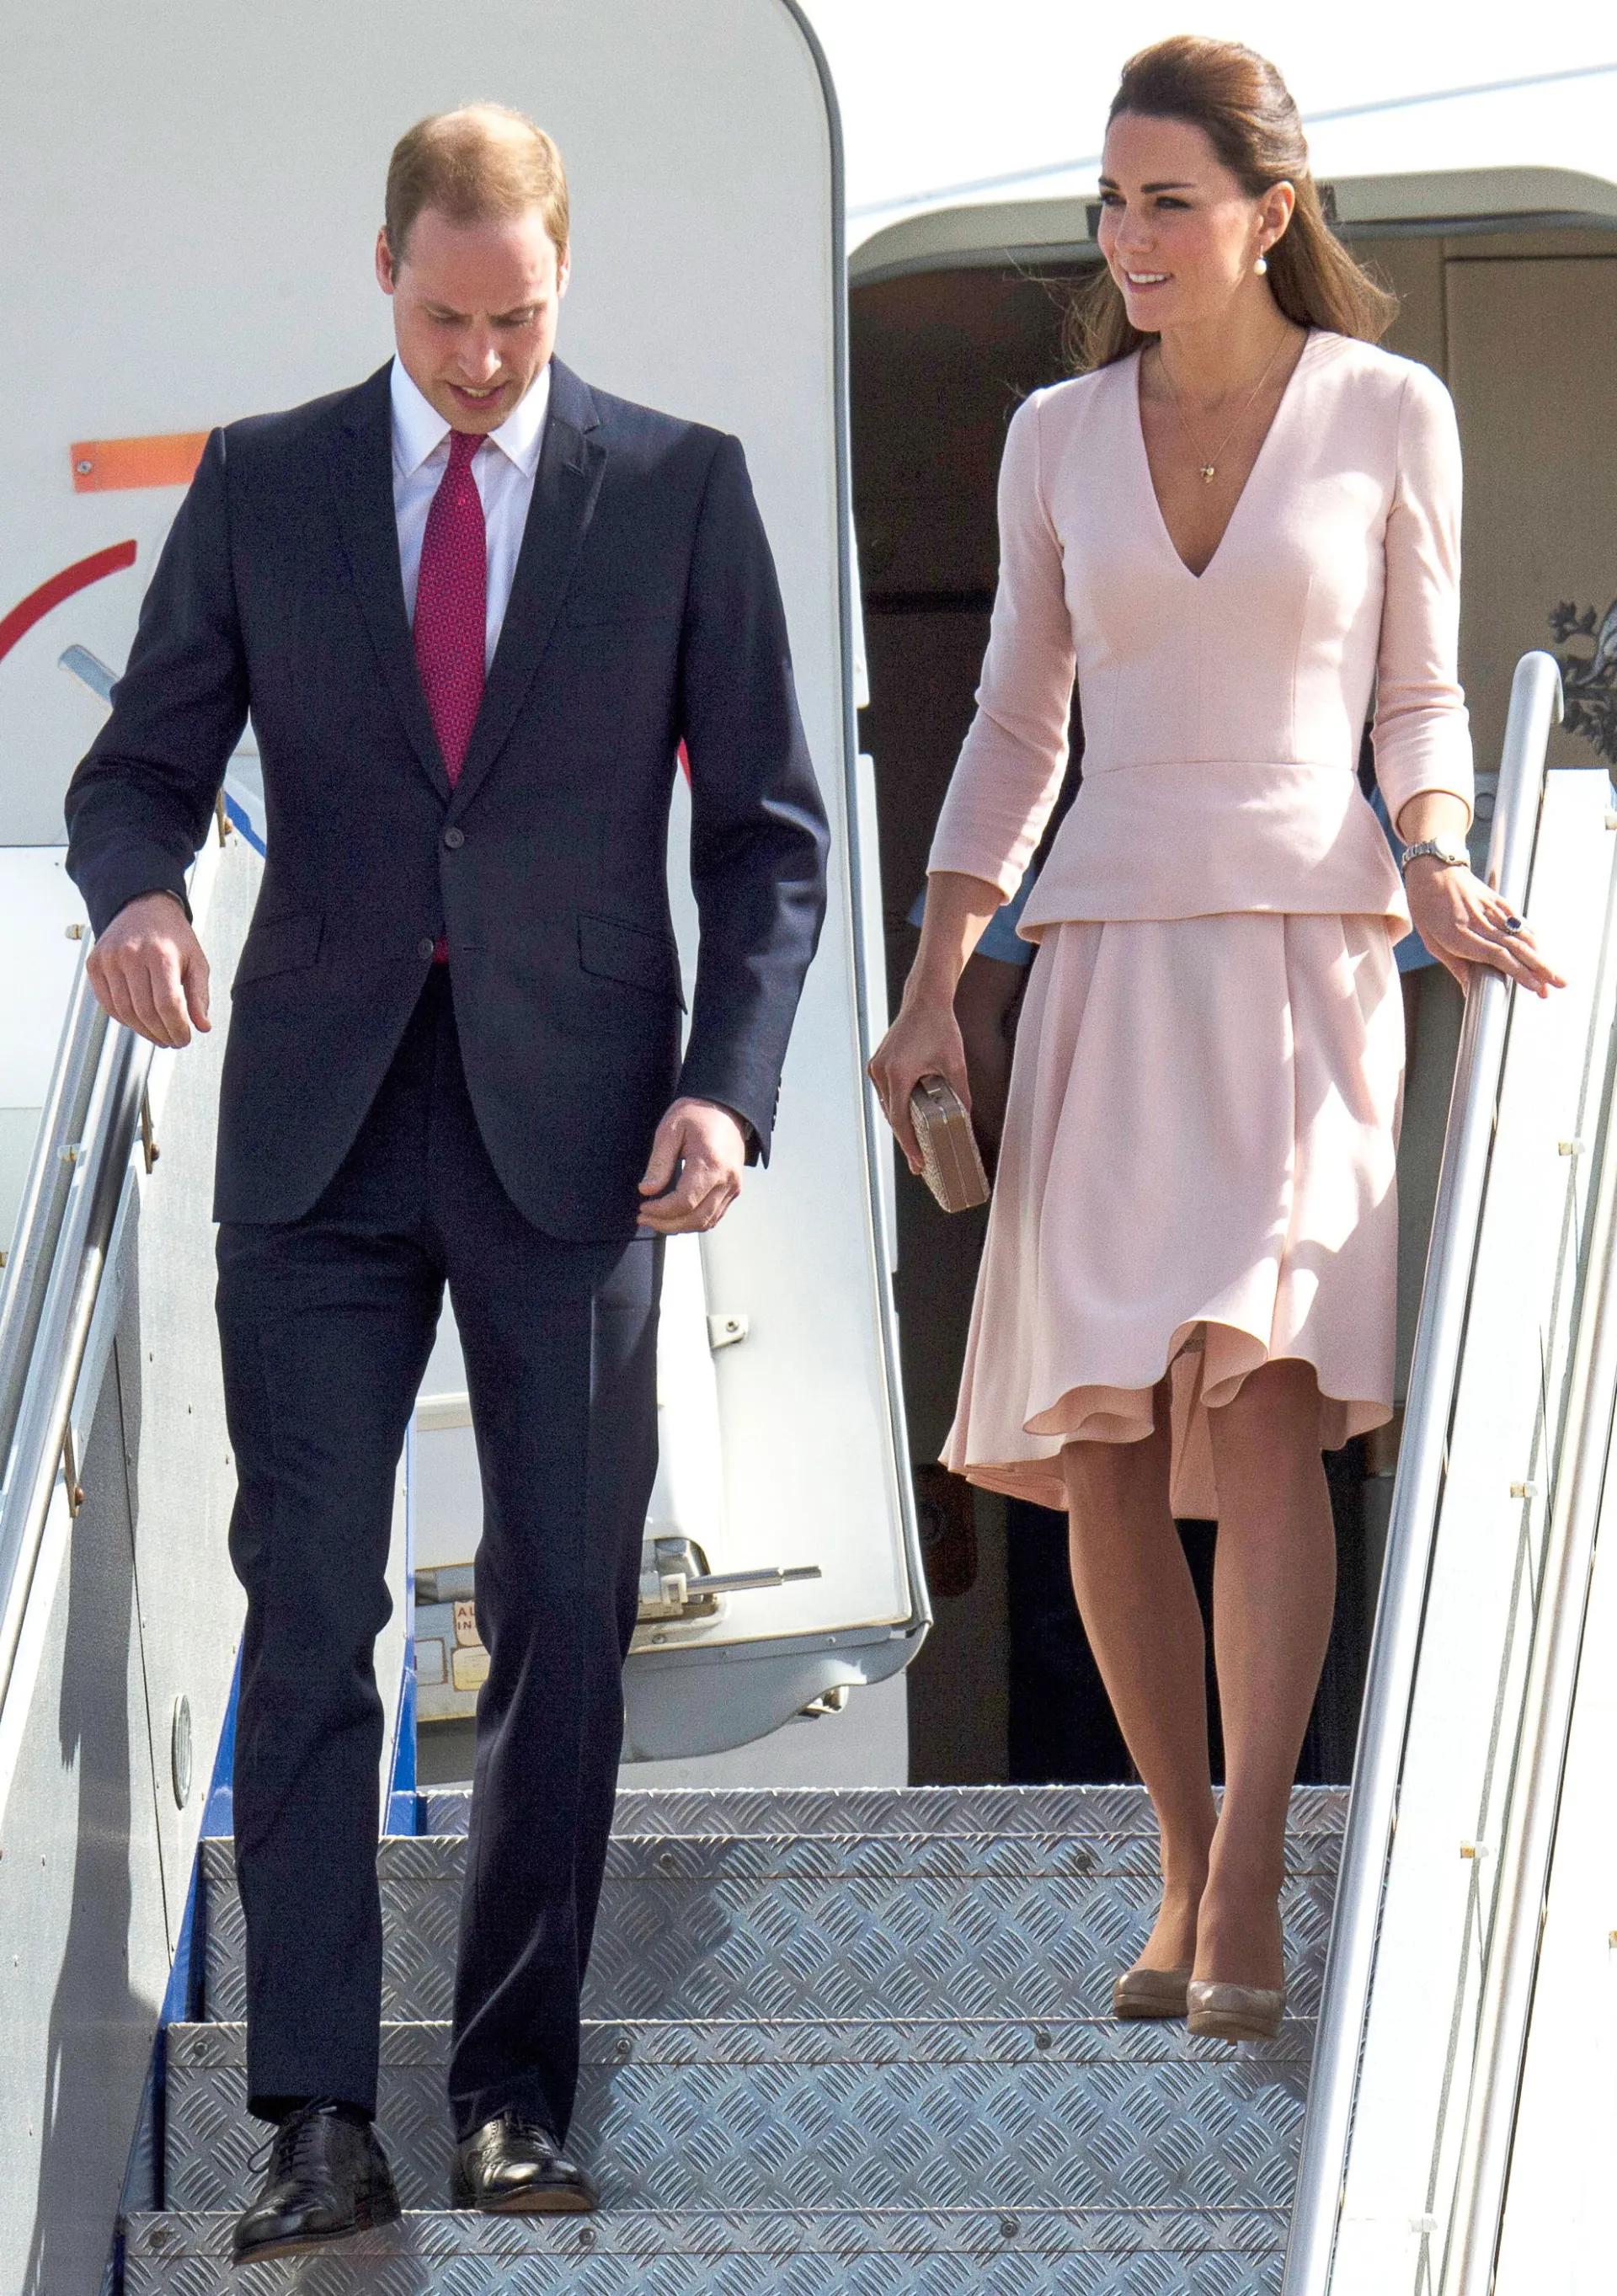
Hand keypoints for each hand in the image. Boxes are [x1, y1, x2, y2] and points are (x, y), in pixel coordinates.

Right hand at [86, 892, 211, 1046]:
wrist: (144, 907)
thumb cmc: (172, 935)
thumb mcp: (196, 961)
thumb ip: (200, 995)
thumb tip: (202, 1026)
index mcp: (160, 954)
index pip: (168, 1004)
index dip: (177, 1028)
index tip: (185, 1039)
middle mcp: (131, 955)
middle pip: (145, 1011)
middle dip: (162, 1033)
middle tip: (173, 1041)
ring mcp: (109, 959)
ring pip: (124, 1011)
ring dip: (143, 1031)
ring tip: (158, 1036)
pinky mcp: (95, 964)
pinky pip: (107, 1003)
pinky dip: (124, 1019)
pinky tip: (139, 1023)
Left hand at [637, 1097, 746, 1232]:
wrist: (724, 1107)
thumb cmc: (696, 1114)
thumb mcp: (670, 1131)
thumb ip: (659, 1163)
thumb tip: (647, 1190)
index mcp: (711, 1164)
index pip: (685, 1202)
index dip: (661, 1211)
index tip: (643, 1206)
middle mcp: (727, 1180)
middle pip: (696, 1218)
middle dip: (667, 1224)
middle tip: (644, 1218)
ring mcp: (734, 1186)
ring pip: (707, 1222)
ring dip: (680, 1227)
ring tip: (656, 1219)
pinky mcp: (734, 1189)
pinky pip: (714, 1215)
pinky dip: (694, 1221)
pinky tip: (675, 1215)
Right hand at [868, 996, 969, 1173]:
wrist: (924, 1001)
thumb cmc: (940, 1028)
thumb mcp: (955, 1064)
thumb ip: (961, 1094)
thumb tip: (967, 1118)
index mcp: (898, 1074)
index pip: (901, 1121)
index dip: (909, 1145)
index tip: (918, 1163)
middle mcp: (882, 1072)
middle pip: (892, 1116)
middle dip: (906, 1139)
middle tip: (920, 1162)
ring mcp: (877, 1068)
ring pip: (888, 1105)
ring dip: (901, 1123)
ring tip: (916, 1144)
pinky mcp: (878, 1063)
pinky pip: (886, 1093)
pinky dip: (897, 1107)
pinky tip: (909, 1118)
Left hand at [1404, 858, 1565, 998]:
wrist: (1432, 868)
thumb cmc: (1426, 907)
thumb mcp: (1432, 942)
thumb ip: (1456, 967)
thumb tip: (1470, 992)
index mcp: (1459, 935)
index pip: (1497, 955)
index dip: (1519, 971)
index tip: (1535, 986)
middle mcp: (1479, 922)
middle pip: (1516, 947)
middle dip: (1539, 969)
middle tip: (1557, 985)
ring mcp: (1491, 909)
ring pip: (1522, 935)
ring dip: (1540, 956)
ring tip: (1554, 975)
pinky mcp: (1498, 900)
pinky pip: (1519, 922)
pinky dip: (1533, 937)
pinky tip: (1541, 952)